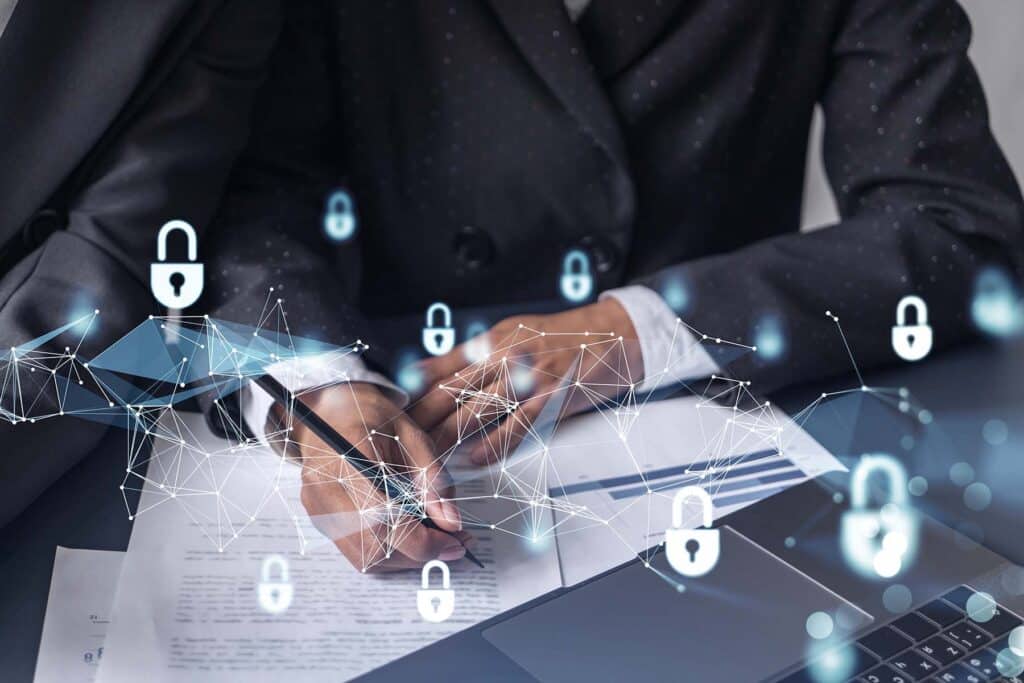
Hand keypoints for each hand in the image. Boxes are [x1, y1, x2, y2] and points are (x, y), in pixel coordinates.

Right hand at [284, 382, 470, 571]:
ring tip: (433, 539)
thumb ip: (433, 479)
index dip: (424, 542)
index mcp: (349, 457)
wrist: (331, 411)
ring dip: (405, 558)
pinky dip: (387, 552)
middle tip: (452, 542)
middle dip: (420, 554)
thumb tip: (452, 523)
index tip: (456, 542)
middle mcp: (325, 488)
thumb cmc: (374, 419)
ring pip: (366, 558)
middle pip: (375, 547)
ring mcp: (317, 507)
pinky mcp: (318, 519)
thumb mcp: (414, 437)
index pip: (384, 520)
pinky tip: (408, 535)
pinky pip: (356, 552)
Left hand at [409, 298, 642, 464]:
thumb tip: (428, 373)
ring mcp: (528, 379)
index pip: (440, 370)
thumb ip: (472, 354)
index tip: (392, 414)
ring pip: (476, 413)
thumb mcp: (511, 333)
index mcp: (491, 341)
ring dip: (447, 439)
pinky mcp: (551, 399)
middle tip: (398, 444)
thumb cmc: (561, 335)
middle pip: (450, 393)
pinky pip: (515, 427)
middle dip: (421, 421)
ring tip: (424, 459)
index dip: (412, 395)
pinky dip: (492, 445)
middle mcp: (505, 357)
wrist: (613, 334)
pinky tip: (473, 458)